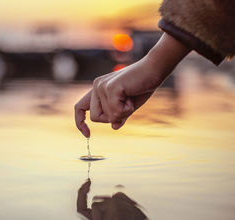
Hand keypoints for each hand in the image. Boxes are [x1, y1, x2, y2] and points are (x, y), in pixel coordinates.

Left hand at [74, 33, 190, 136]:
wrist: (155, 69)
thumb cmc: (143, 86)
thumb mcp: (129, 105)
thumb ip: (119, 114)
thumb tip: (114, 126)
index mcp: (97, 89)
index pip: (79, 108)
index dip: (80, 122)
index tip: (87, 135)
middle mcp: (96, 86)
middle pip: (95, 117)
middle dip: (112, 117)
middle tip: (126, 105)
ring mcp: (102, 86)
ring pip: (107, 117)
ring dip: (123, 113)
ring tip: (131, 98)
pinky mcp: (110, 88)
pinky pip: (115, 113)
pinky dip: (127, 110)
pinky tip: (132, 97)